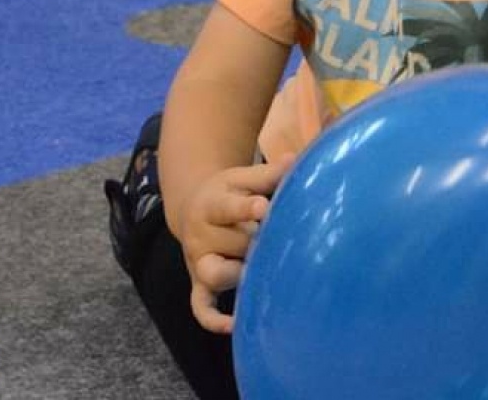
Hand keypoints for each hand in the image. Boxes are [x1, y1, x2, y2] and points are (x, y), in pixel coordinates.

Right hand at [181, 157, 293, 332]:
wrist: (191, 209)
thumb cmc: (228, 193)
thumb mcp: (241, 178)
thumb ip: (267, 174)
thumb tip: (296, 161)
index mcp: (211, 204)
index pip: (227, 207)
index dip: (245, 208)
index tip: (264, 208)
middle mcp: (200, 235)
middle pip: (230, 242)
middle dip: (254, 242)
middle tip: (279, 241)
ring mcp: (198, 262)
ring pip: (215, 273)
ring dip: (238, 274)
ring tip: (261, 272)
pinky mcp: (199, 284)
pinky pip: (200, 306)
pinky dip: (212, 319)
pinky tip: (233, 324)